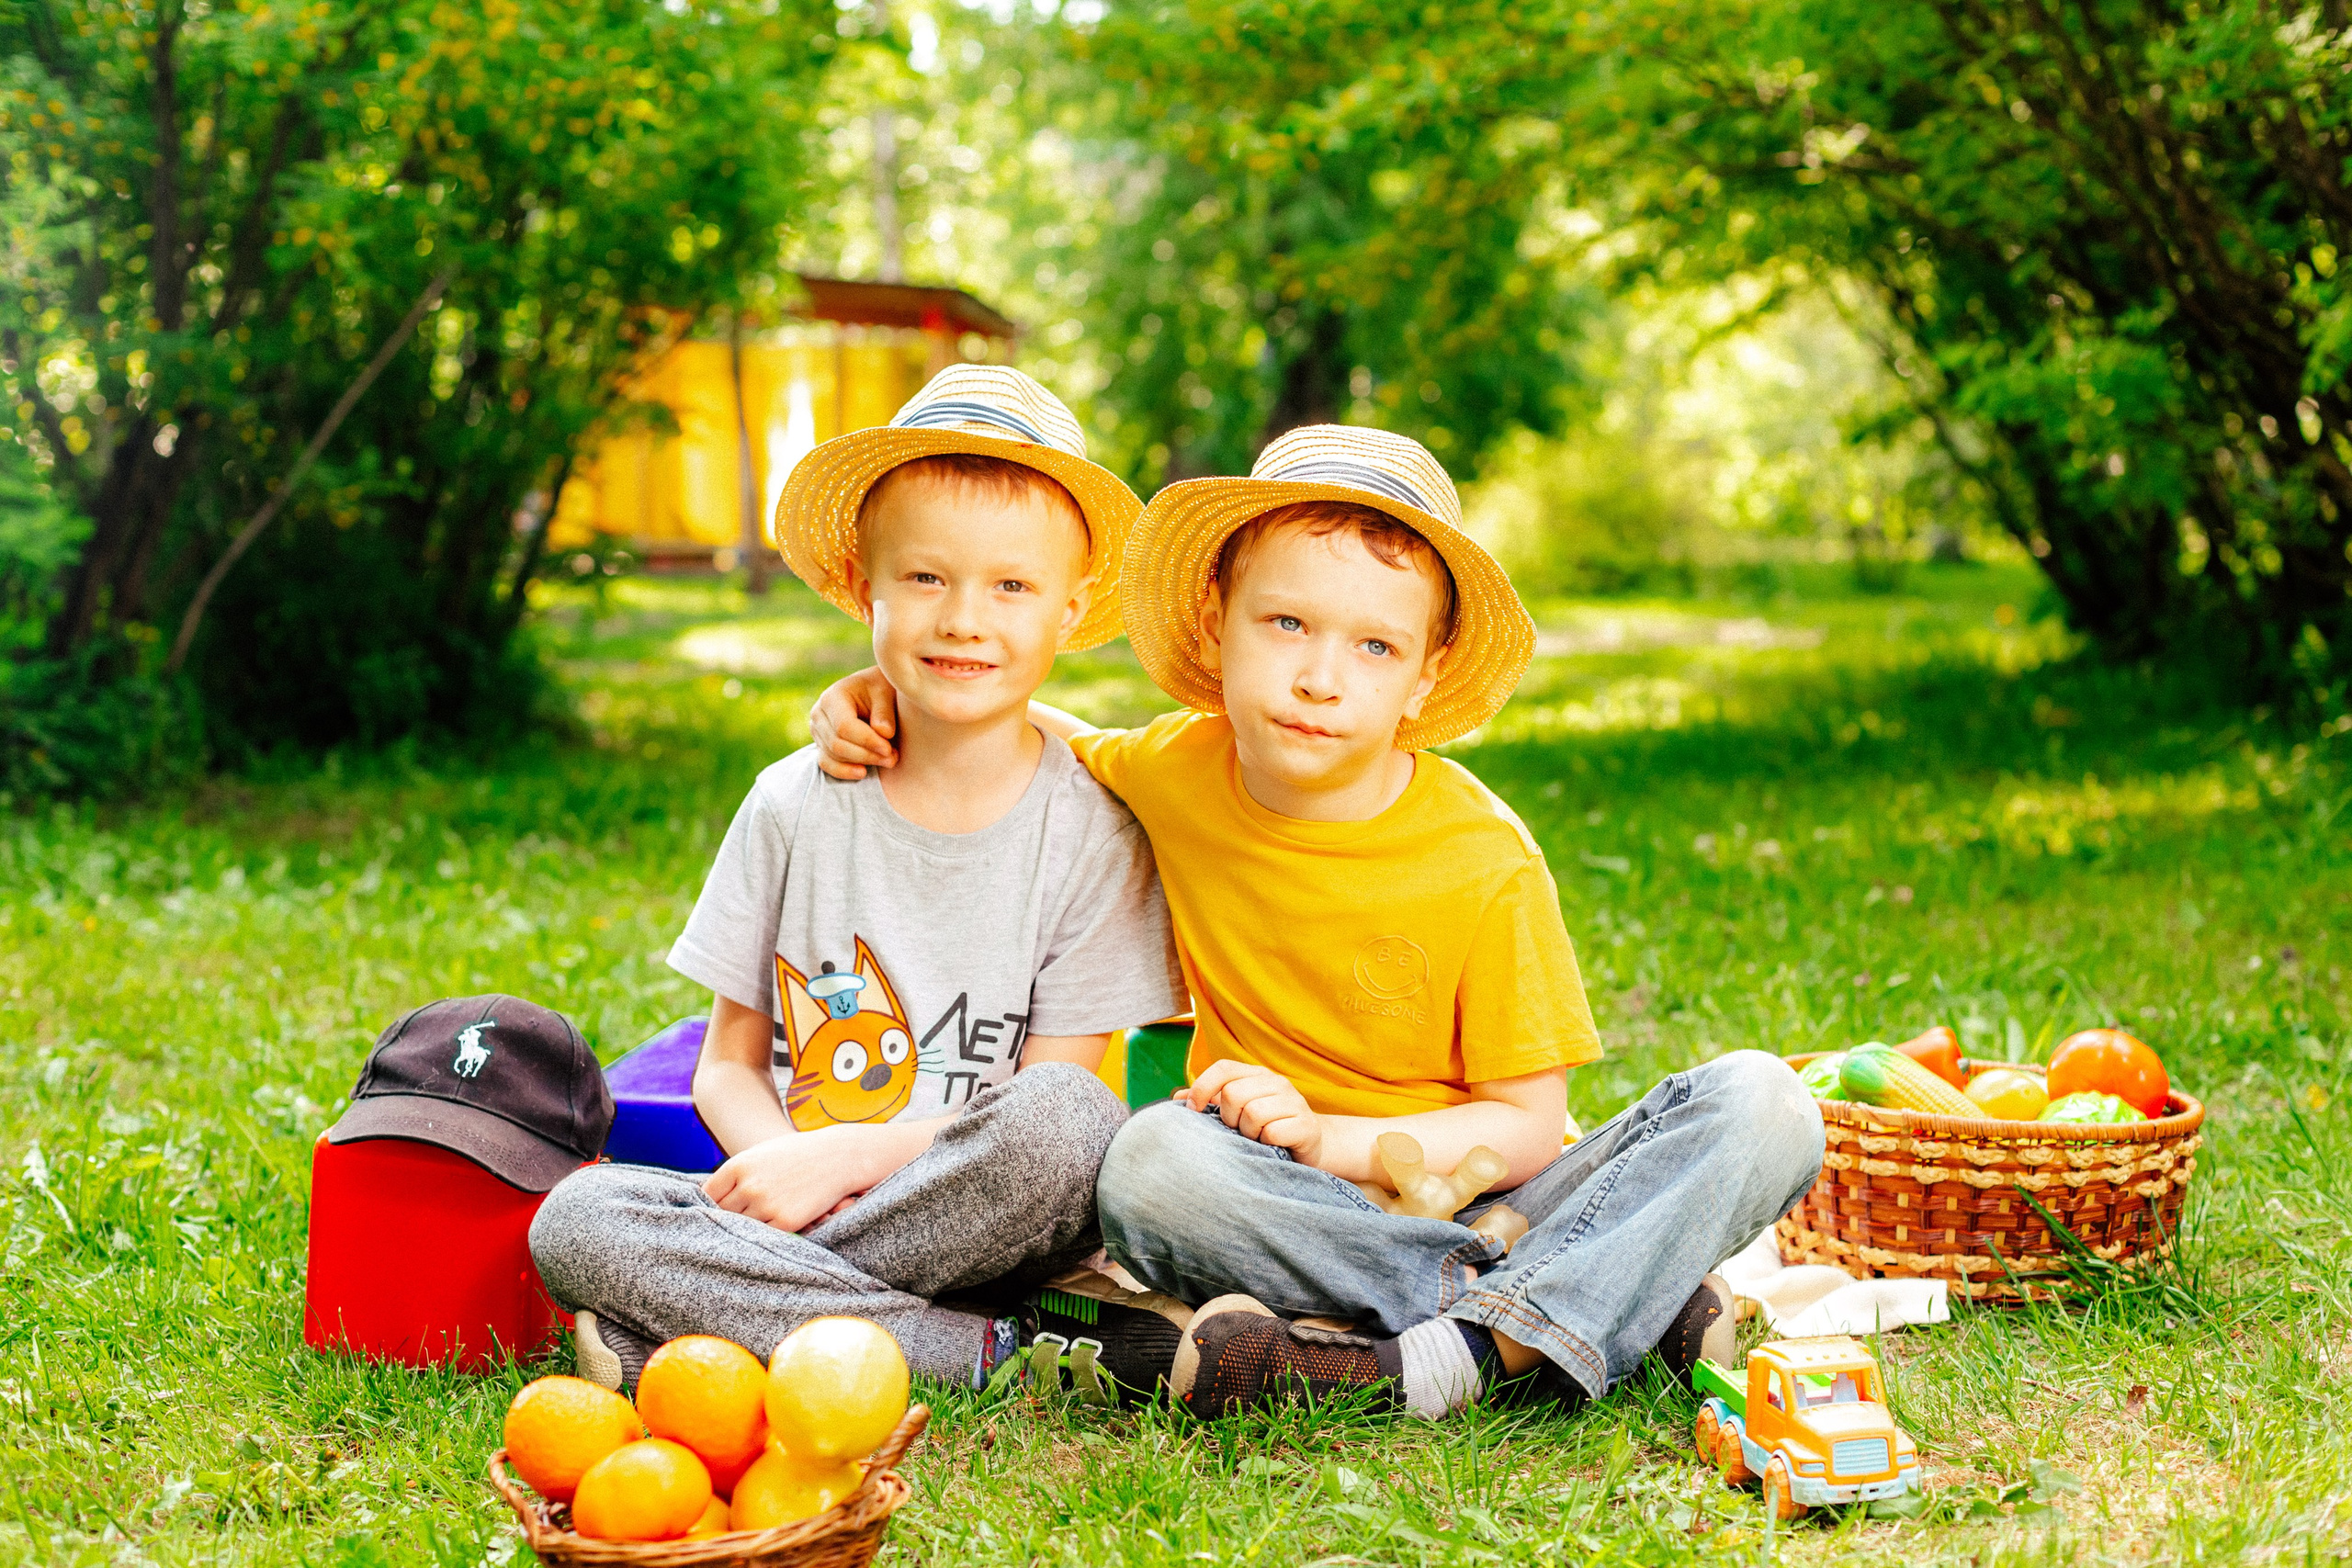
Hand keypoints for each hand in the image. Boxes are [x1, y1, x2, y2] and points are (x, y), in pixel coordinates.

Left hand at [703, 1131, 870, 1232]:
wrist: (838, 1156)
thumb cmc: (798, 1154)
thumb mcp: (761, 1154)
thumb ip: (736, 1174)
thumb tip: (711, 1198)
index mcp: (738, 1165)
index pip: (707, 1195)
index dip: (710, 1205)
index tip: (714, 1211)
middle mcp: (748, 1186)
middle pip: (722, 1214)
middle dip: (726, 1218)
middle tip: (731, 1222)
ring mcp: (766, 1204)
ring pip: (742, 1227)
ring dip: (746, 1228)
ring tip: (752, 1227)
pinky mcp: (785, 1221)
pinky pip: (764, 1236)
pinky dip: (765, 1234)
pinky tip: (771, 1228)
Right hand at [809, 668, 899, 780]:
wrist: (872, 690)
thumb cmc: (879, 689)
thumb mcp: (885, 692)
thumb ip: (884, 712)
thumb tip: (884, 733)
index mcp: (833, 696)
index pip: (844, 726)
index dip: (867, 741)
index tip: (888, 749)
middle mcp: (819, 714)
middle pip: (837, 744)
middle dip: (867, 755)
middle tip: (892, 758)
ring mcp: (817, 730)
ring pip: (833, 755)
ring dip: (862, 762)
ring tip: (888, 760)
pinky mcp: (821, 744)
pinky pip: (826, 763)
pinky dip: (843, 772)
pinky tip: (862, 773)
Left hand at [1181, 1058, 1323, 1168]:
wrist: (1311, 1146)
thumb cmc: (1266, 1128)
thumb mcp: (1236, 1112)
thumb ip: (1209, 1102)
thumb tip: (1177, 1098)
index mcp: (1256, 1075)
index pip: (1223, 1068)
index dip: (1203, 1087)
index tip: (1193, 1110)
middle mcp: (1276, 1082)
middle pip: (1234, 1094)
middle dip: (1229, 1118)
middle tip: (1239, 1130)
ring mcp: (1294, 1102)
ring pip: (1253, 1114)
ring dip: (1248, 1134)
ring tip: (1257, 1139)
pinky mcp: (1306, 1125)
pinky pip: (1272, 1133)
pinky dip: (1266, 1144)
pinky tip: (1272, 1146)